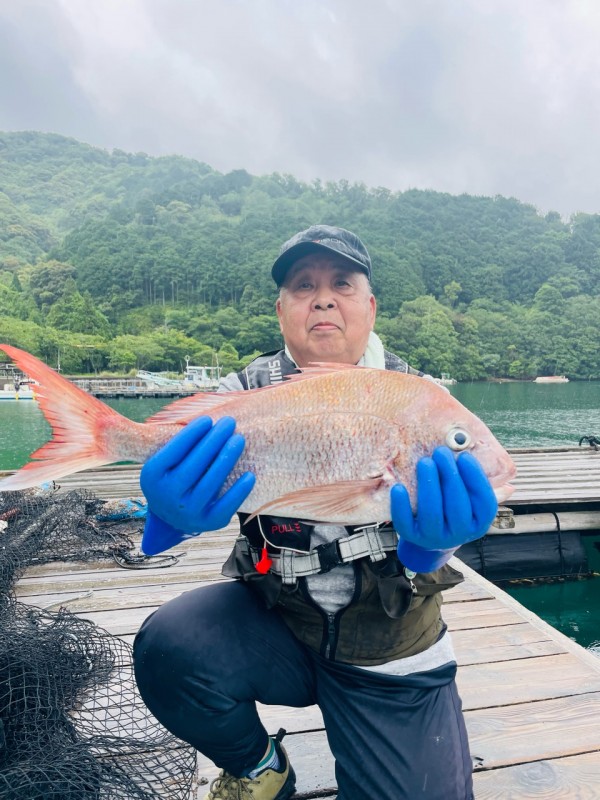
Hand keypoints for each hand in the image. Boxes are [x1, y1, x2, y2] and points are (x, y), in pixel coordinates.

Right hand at [140, 416, 254, 554]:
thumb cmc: (172, 477)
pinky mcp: (207, 523)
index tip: (208, 419)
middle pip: (194, 465)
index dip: (192, 434)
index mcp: (151, 477)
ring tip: (238, 439)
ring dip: (227, 458)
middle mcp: (166, 496)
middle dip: (214, 441)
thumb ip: (177, 445)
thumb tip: (205, 420)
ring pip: (211, 483)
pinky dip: (239, 491)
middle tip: (229, 422)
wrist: (171, 518)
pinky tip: (249, 475)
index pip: (174, 451)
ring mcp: (187, 512)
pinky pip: (226, 506)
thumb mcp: (163, 463)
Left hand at [391, 446, 497, 572]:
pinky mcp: (412, 538)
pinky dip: (401, 505)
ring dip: (428, 485)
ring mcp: (435, 537)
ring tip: (425, 462)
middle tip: (441, 452)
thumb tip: (507, 476)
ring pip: (432, 513)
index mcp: (479, 523)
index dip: (476, 479)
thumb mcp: (471, 502)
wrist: (431, 539)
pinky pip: (406, 523)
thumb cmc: (454, 509)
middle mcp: (459, 534)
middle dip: (450, 477)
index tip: (465, 456)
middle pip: (457, 506)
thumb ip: (484, 487)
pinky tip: (398, 487)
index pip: (485, 503)